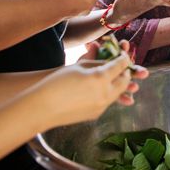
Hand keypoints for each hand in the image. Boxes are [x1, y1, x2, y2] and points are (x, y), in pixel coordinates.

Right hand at [33, 50, 147, 127]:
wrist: (44, 108)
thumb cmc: (58, 82)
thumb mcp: (79, 66)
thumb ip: (97, 63)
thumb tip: (109, 62)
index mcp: (101, 77)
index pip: (119, 66)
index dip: (124, 59)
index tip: (124, 55)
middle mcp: (105, 93)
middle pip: (124, 81)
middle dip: (126, 72)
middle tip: (123, 67)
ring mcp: (102, 106)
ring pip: (118, 93)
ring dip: (119, 84)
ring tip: (115, 78)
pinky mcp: (96, 114)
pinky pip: (108, 102)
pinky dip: (110, 94)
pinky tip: (103, 90)